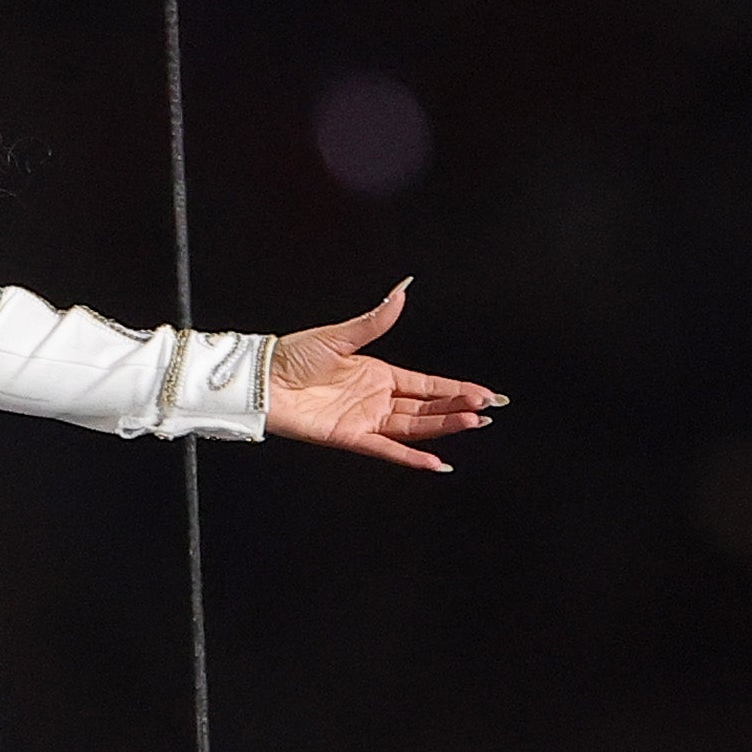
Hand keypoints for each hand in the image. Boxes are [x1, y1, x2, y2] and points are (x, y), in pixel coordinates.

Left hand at [265, 282, 496, 472]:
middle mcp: (377, 399)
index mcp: (379, 373)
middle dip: (460, 408)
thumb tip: (403, 290)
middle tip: (489, 411)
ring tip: (474, 424)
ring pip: (415, 426)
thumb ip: (376, 319)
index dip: (457, 389)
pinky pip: (387, 450)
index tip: (485, 394)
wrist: (261, 379)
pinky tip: (438, 461)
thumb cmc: (292, 355)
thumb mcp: (339, 335)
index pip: (428, 384)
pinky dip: (411, 457)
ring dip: (445, 427)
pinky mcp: (351, 437)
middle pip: (428, 408)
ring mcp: (366, 420)